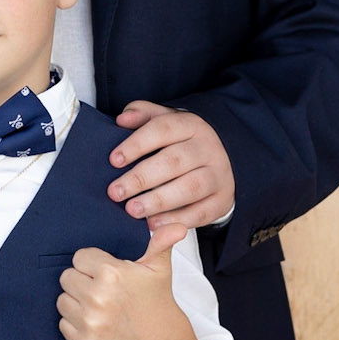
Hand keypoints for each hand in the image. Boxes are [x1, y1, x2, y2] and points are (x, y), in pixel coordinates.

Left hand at [57, 225, 188, 339]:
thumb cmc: (156, 300)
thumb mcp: (159, 267)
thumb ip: (161, 241)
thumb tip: (178, 226)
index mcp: (111, 273)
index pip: (79, 257)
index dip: (91, 264)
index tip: (105, 273)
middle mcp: (97, 297)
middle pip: (67, 277)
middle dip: (82, 281)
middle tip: (102, 290)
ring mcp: (90, 322)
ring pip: (62, 301)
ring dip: (76, 302)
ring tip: (98, 305)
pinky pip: (63, 324)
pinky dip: (75, 324)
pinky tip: (95, 322)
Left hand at [108, 102, 234, 228]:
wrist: (224, 160)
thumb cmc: (183, 142)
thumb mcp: (166, 121)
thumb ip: (143, 115)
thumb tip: (122, 119)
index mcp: (192, 125)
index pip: (163, 128)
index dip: (137, 144)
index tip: (114, 160)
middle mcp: (207, 148)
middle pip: (174, 161)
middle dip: (141, 177)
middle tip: (115, 192)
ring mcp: (218, 175)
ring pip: (190, 187)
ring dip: (158, 200)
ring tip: (132, 210)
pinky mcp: (221, 200)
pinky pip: (200, 212)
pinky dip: (176, 219)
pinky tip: (153, 223)